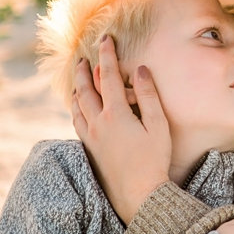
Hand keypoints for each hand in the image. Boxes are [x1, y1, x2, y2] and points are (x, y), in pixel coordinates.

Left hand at [71, 35, 169, 223]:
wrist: (138, 194)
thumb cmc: (154, 160)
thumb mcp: (158, 125)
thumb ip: (148, 95)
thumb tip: (139, 70)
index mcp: (115, 114)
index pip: (107, 76)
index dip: (106, 56)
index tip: (106, 39)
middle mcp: (97, 123)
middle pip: (84, 89)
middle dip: (83, 70)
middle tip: (82, 56)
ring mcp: (90, 137)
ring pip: (77, 105)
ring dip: (77, 88)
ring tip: (77, 79)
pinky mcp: (89, 149)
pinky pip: (76, 121)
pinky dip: (76, 107)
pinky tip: (78, 107)